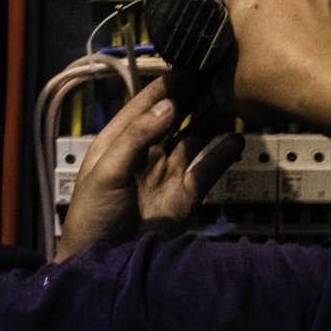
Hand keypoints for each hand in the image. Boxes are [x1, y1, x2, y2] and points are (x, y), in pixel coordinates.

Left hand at [55, 71, 243, 260]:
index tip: (194, 60)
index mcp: (120, 139)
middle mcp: (146, 151)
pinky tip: (238, 139)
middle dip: (196, 94)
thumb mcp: (106, 172)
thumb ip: (137, 138)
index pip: (147, 102)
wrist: (104, 270)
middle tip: (221, 71)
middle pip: (176, 115)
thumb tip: (169, 105)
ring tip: (235, 98)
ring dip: (213, 119)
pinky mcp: (185, 196)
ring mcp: (167, 173)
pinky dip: (223, 153)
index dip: (171, 82)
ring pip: (196, 137)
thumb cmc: (92, 218)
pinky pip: (208, 169)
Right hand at [177, 0, 330, 123]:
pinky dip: (309, 35)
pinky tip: (309, 60)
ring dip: (281, 24)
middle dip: (248, 14)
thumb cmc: (278, 85)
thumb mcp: (229, 90)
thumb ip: (216, 75)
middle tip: (246, 43)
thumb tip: (216, 76)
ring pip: (287, 7)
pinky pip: (315, 21)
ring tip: (282, 57)